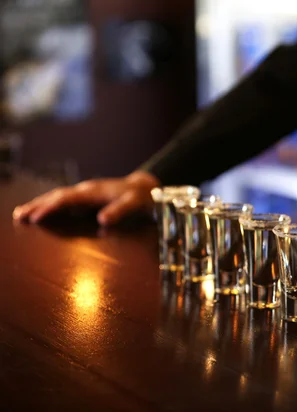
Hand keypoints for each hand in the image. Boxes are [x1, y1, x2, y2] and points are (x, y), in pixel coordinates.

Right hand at [12, 171, 159, 225]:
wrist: (147, 188)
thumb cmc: (142, 198)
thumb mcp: (134, 204)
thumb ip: (120, 211)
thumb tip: (102, 221)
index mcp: (94, 191)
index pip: (67, 199)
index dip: (51, 208)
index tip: (35, 218)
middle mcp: (86, 190)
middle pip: (56, 196)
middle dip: (37, 205)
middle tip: (18, 216)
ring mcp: (85, 193)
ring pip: (57, 197)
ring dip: (39, 205)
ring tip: (20, 214)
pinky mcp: (87, 199)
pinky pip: (63, 201)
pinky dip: (49, 206)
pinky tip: (40, 213)